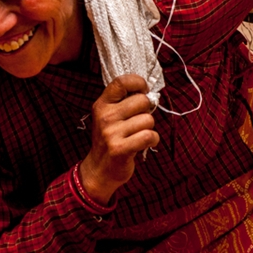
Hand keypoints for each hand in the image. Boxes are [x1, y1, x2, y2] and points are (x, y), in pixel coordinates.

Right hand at [79, 74, 158, 205]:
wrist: (99, 170)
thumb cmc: (110, 139)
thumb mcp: (108, 117)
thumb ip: (124, 102)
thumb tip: (149, 93)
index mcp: (102, 104)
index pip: (121, 82)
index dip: (138, 83)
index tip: (143, 91)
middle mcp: (105, 117)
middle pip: (142, 101)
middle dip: (147, 111)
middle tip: (138, 121)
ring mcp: (111, 133)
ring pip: (148, 119)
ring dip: (149, 128)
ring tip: (138, 134)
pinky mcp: (121, 149)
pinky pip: (149, 136)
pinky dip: (152, 139)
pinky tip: (144, 143)